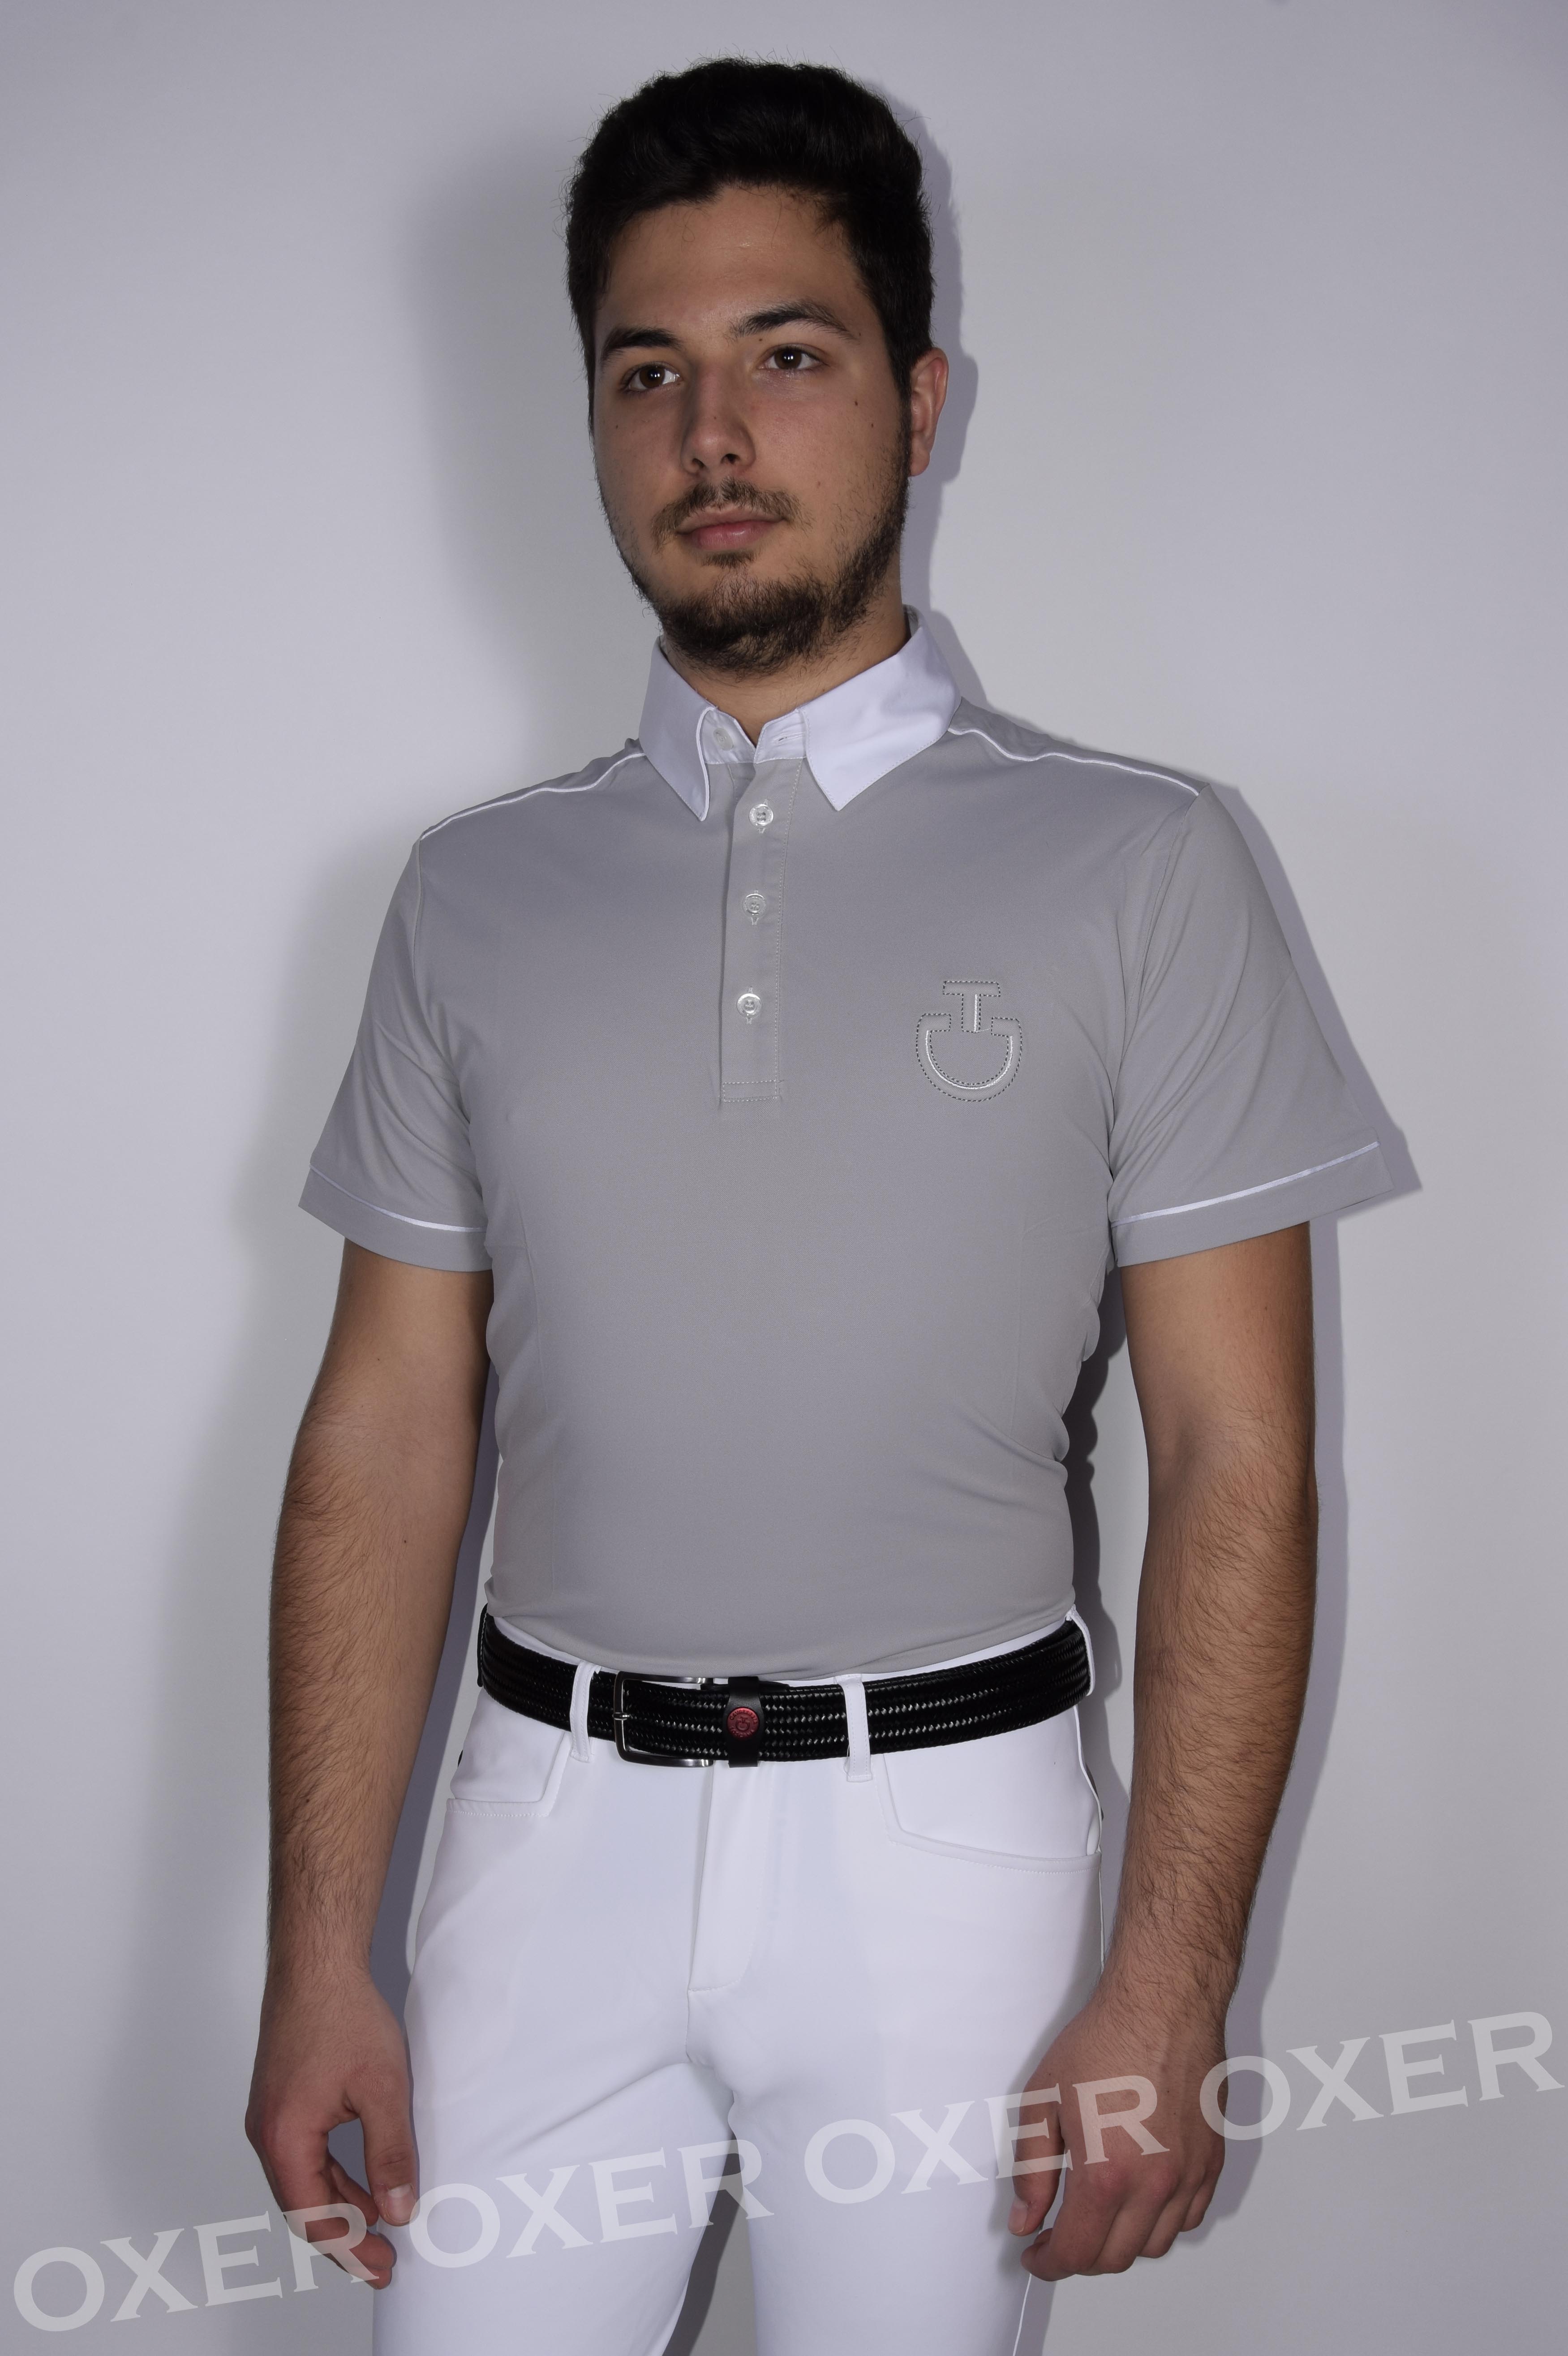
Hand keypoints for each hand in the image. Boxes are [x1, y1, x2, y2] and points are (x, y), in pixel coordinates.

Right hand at [245, 1964, 417, 2288]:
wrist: (317, 1963)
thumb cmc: (343, 2015)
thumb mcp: (382, 2089)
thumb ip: (391, 2153)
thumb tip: (400, 2208)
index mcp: (285, 2137)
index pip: (313, 2216)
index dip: (349, 2249)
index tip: (382, 2268)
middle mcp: (267, 2133)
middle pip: (303, 2205)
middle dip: (345, 2236)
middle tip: (384, 2260)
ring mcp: (270, 2117)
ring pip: (303, 2181)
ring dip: (340, 2206)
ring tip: (382, 2225)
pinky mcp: (281, 2101)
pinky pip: (304, 2156)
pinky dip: (332, 2176)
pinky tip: (363, 2182)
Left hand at [1007, 1987, 1225, 2278]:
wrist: (1163, 2003)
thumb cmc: (1108, 2039)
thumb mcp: (1043, 2099)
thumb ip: (1031, 2168)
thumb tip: (1025, 2218)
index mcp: (1107, 2173)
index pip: (1076, 2252)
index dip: (1048, 2263)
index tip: (1036, 2255)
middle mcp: (1154, 2184)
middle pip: (1116, 2257)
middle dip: (1081, 2256)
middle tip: (1059, 2234)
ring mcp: (1188, 2175)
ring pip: (1155, 2244)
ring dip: (1122, 2242)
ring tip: (1098, 2216)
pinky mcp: (1211, 2160)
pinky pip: (1189, 2217)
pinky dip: (1162, 2222)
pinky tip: (1140, 2200)